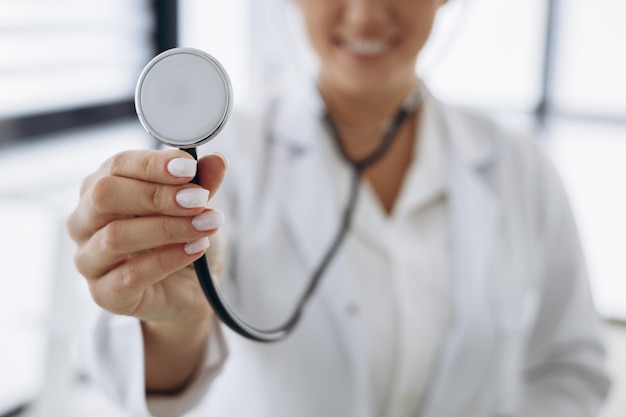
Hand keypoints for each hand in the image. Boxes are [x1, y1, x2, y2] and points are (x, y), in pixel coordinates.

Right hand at [67, 149, 227, 324]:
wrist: (190, 289)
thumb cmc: (183, 239)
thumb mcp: (196, 206)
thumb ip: (202, 183)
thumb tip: (217, 161)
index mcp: (100, 188)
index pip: (117, 165)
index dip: (154, 164)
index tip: (190, 167)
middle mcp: (85, 221)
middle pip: (105, 196)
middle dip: (157, 195)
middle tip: (199, 198)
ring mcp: (89, 260)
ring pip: (116, 236)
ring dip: (168, 228)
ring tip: (207, 224)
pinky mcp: (104, 294)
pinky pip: (131, 275)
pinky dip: (168, 259)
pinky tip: (197, 249)